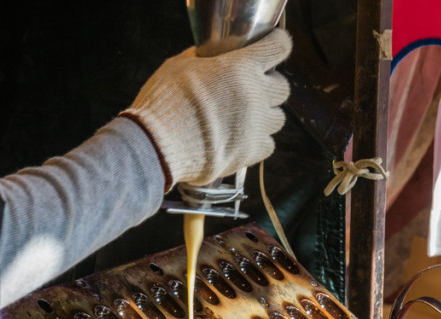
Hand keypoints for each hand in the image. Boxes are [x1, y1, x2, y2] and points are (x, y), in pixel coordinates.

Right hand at [122, 28, 292, 189]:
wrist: (158, 144)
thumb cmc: (165, 103)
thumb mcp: (178, 66)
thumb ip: (201, 58)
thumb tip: (207, 56)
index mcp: (241, 67)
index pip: (278, 48)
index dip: (277, 45)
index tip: (273, 48)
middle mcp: (255, 95)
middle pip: (283, 87)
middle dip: (270, 86)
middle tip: (253, 89)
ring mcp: (255, 126)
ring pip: (278, 119)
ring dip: (265, 116)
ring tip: (247, 117)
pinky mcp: (250, 153)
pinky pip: (268, 145)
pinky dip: (258, 142)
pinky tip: (243, 139)